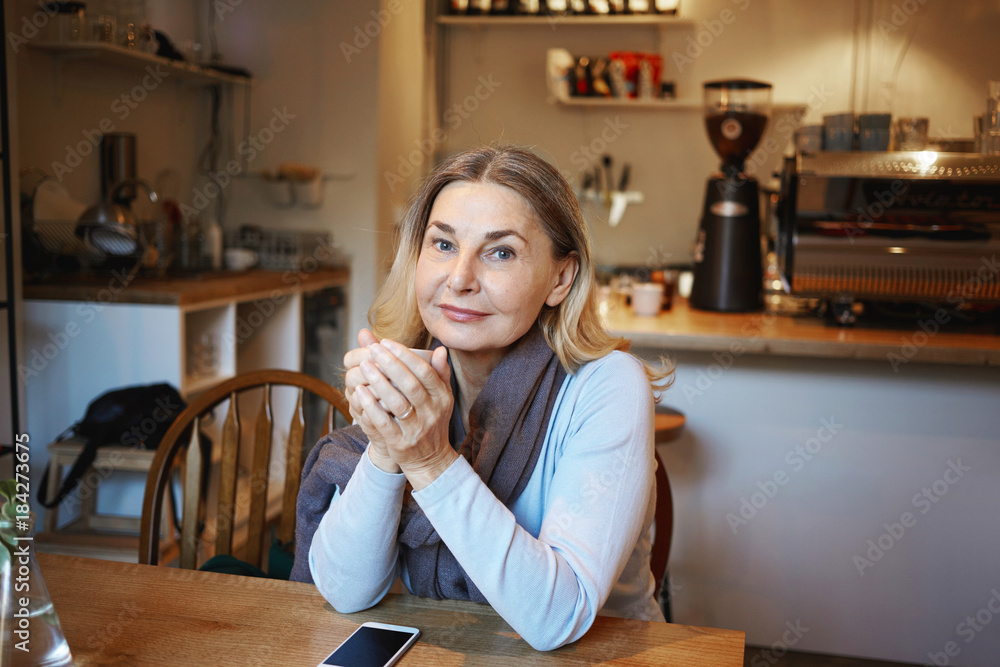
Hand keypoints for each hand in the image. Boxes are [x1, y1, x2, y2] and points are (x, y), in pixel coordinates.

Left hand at [351, 339, 456, 489]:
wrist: (430, 459)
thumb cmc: (432, 421)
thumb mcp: (442, 398)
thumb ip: (439, 373)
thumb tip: (439, 349)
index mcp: (442, 397)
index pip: (425, 372)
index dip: (405, 355)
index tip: (387, 342)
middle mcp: (432, 412)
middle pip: (410, 384)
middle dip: (390, 364)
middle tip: (373, 349)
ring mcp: (417, 429)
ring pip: (396, 402)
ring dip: (379, 382)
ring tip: (364, 366)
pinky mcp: (401, 442)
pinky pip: (384, 422)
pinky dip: (372, 406)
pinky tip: (360, 392)